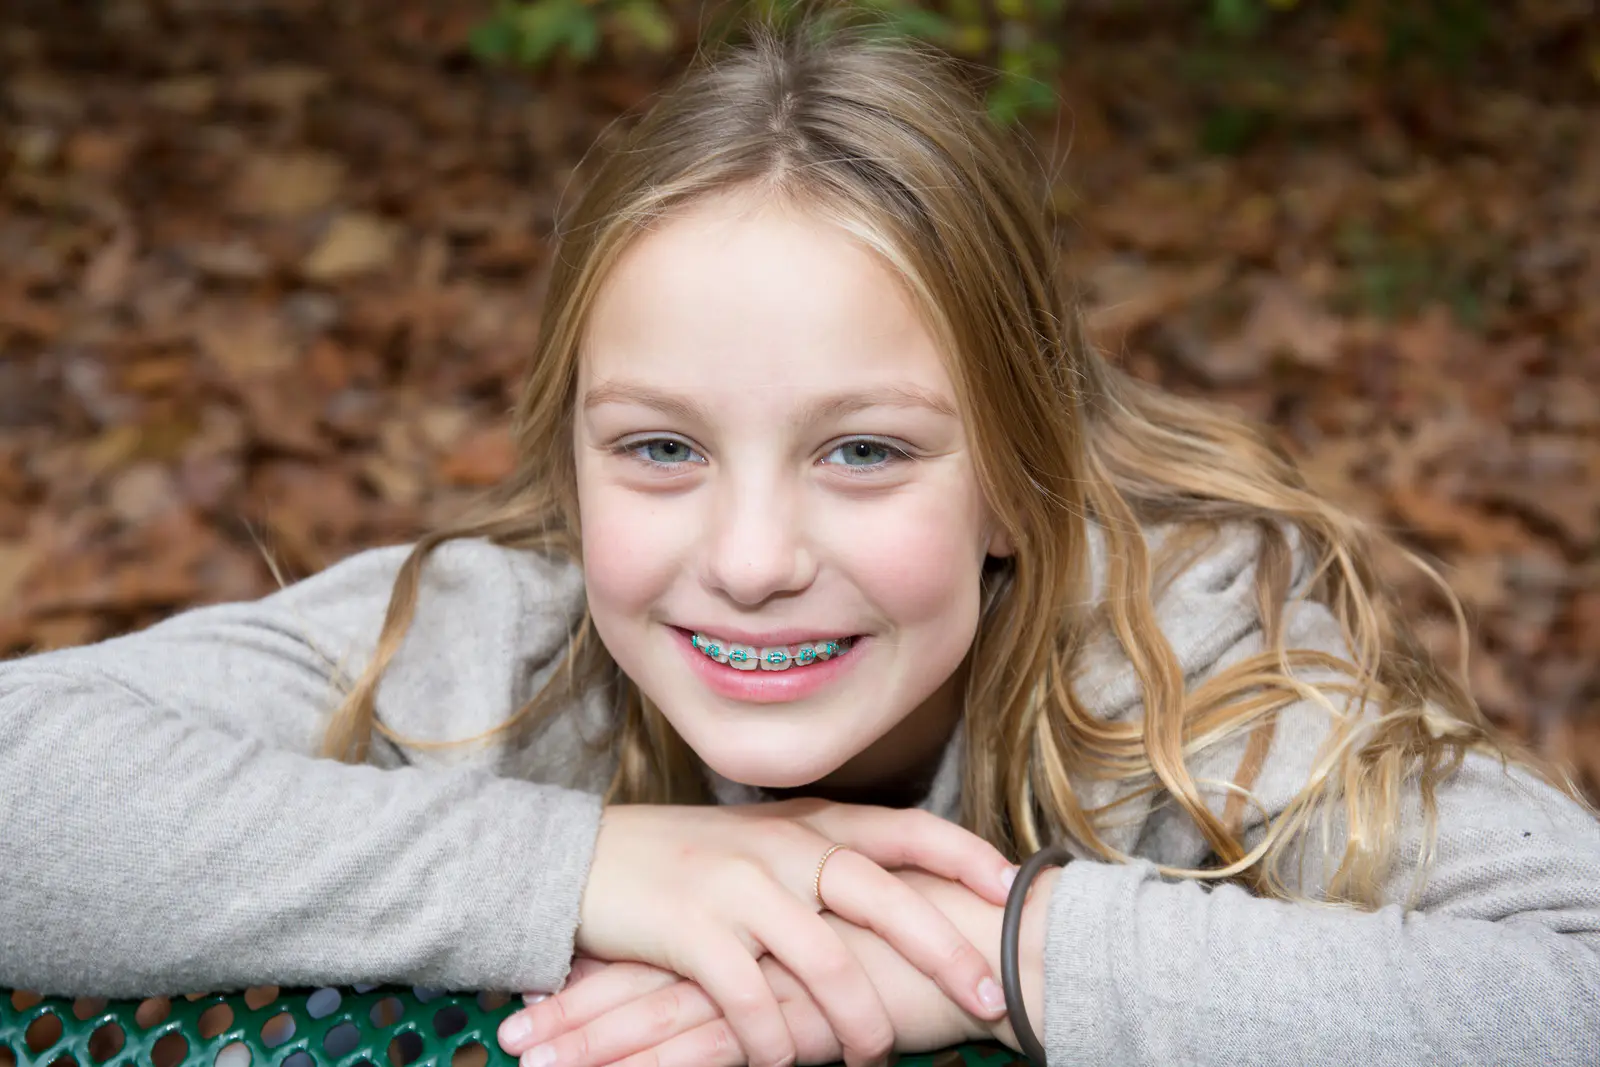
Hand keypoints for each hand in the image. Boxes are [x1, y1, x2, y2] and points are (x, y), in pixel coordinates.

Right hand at [562, 800, 1017, 1066]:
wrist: (585, 860)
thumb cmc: (689, 860)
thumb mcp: (764, 844)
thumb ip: (827, 861)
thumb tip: (902, 900)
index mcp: (808, 821)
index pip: (904, 828)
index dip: (963, 855)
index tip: (1014, 887)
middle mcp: (782, 846)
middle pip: (883, 896)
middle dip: (942, 952)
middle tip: (989, 1000)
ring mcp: (738, 887)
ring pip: (824, 960)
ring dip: (859, 1019)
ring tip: (877, 1056)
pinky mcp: (692, 931)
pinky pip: (751, 1000)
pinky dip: (774, 1039)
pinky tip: (784, 1060)